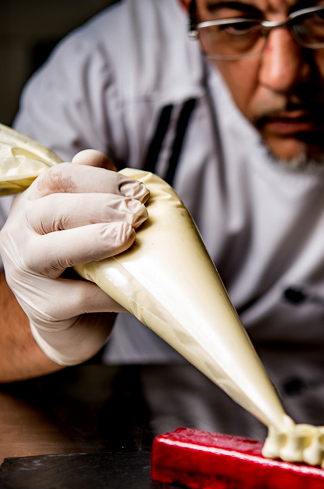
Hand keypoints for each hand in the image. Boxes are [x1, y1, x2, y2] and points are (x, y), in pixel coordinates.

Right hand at [0, 150, 147, 365]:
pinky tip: (137, 287)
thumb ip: (96, 192)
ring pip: (52, 251)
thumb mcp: (90, 225)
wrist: (74, 325)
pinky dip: (110, 290)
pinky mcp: (43, 308)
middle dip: (100, 206)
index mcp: (33, 205)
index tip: (138, 191)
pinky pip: (79, 296)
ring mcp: (26, 273)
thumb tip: (106, 163)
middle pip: (51, 210)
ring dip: (94, 240)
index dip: (99, 180)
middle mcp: (20, 234)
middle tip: (139, 213)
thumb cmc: (86, 266)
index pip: (58, 178)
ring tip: (129, 237)